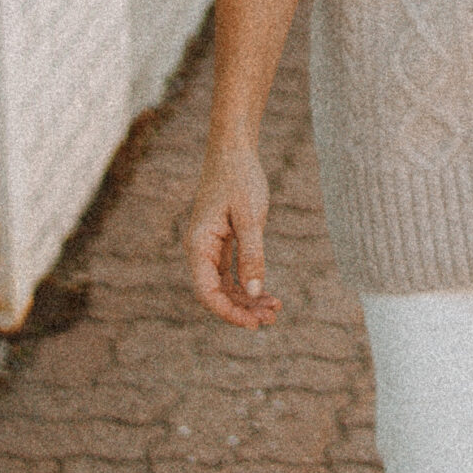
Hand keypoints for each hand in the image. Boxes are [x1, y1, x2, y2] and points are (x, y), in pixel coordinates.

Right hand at [185, 140, 281, 328]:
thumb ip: (252, 254)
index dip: (228, 313)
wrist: (234, 149)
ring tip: (274, 311)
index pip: (207, 292)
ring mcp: (210, 246)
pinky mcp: (222, 241)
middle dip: (242, 310)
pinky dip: (248, 284)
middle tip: (271, 320)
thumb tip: (254, 290)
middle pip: (216, 293)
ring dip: (247, 300)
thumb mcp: (250, 217)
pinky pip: (231, 272)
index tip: (253, 323)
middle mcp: (200, 249)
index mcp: (199, 245)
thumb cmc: (240, 177)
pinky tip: (268, 294)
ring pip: (225, 285)